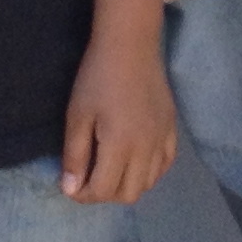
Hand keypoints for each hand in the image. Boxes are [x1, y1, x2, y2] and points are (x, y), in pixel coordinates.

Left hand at [59, 28, 175, 204]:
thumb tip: (71, 189)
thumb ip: (75, 155)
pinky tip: (136, 161)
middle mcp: (146, 149)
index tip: (70, 184)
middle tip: (88, 178)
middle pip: (128, 194)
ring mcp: (163, 139)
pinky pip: (166, 164)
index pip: (103, 191)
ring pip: (149, 183)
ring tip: (110, 170)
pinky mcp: (172, 129)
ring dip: (127, 185)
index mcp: (120, 146)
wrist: (130, 45)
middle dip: (104, 194)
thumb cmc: (97, 77)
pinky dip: (150, 172)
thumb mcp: (77, 116)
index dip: (82, 195)